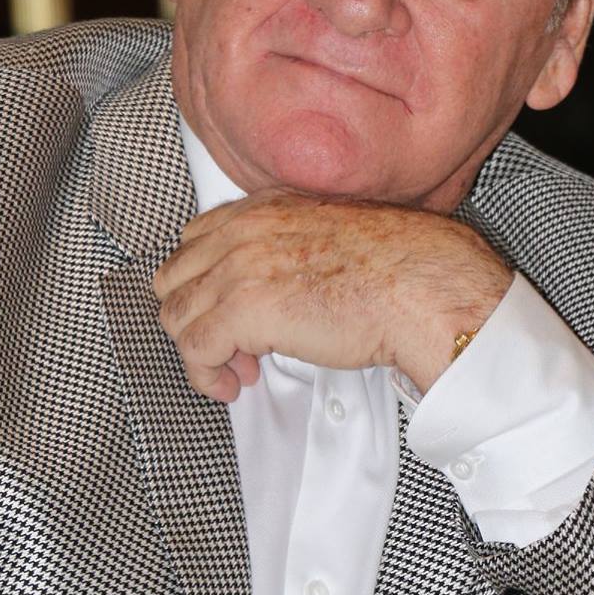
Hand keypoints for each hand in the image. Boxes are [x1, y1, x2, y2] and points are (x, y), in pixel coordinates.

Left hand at [153, 190, 511, 401]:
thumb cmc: (394, 269)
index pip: (194, 240)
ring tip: (240, 370)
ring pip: (175, 316)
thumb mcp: (327, 236)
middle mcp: (243, 231)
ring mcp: (238, 268)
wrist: (421, 285)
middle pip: (173, 279)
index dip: (204, 284)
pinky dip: (207, 376)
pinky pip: (194, 350)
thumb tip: (274, 290)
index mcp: (263, 209)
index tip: (227, 312)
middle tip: (233, 347)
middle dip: (195, 318)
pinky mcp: (244, 309)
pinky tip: (237, 385)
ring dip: (201, 352)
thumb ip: (286, 248)